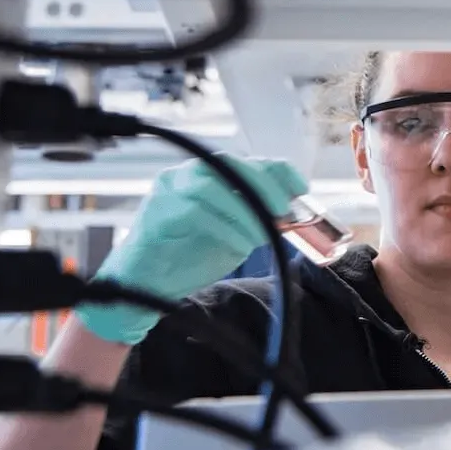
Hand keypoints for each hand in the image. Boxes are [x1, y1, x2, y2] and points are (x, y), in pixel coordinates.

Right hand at [77, 155, 307, 345]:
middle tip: (284, 212)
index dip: (277, 170)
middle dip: (264, 186)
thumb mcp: (236, 235)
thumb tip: (291, 214)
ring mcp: (167, 192)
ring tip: (263, 235)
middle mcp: (184, 176)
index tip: (302, 188)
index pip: (246, 161)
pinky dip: (225, 228)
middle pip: (229, 164)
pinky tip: (241, 245)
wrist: (148, 288)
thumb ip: (259, 220)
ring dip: (246, 211)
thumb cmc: (190, 257)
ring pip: (211, 186)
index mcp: (206, 176)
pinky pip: (194, 212)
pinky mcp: (155, 215)